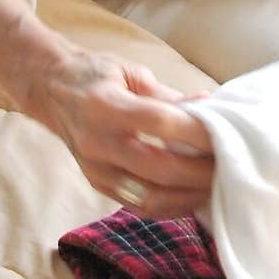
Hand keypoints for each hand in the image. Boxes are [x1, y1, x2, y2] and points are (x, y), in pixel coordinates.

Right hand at [21, 47, 215, 218]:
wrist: (50, 90)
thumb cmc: (95, 75)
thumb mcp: (131, 72)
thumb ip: (168, 95)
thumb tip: (209, 108)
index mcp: (106, 105)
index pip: (159, 122)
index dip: (196, 131)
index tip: (224, 133)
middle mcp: (97, 142)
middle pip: (159, 168)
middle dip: (200, 171)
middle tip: (228, 164)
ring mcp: (95, 168)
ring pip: (150, 196)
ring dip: (189, 195)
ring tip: (216, 184)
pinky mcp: (98, 184)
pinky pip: (140, 206)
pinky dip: (172, 205)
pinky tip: (192, 195)